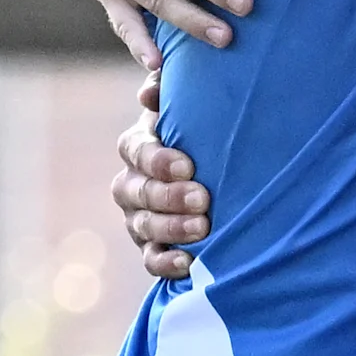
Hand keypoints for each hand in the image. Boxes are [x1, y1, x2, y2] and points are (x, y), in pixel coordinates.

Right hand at [113, 74, 207, 278]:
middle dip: (169, 197)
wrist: (223, 175)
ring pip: (143, 226)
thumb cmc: (208, 134)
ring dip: (171, 228)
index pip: (136, 151)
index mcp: (139, 145)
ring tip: (203, 228)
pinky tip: (189, 262)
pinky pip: (150, 259)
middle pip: (137, 192)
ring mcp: (139, 218)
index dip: (157, 160)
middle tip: (203, 198)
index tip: (188, 165)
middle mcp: (132, 183)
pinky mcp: (151, 248)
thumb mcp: (196, 110)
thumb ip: (174, 93)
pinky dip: (166, 262)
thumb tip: (150, 93)